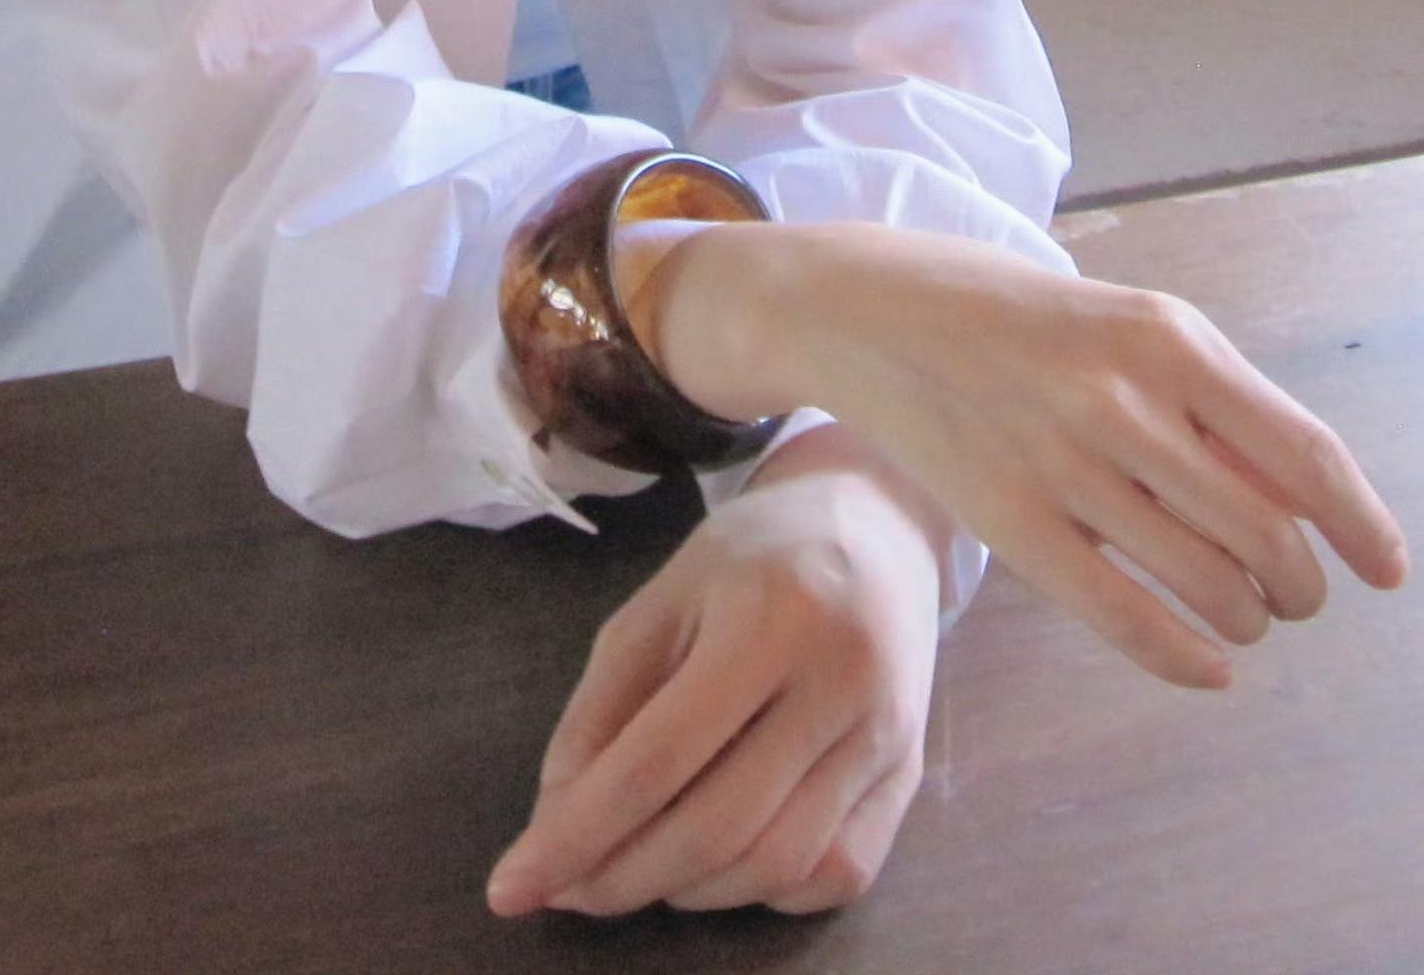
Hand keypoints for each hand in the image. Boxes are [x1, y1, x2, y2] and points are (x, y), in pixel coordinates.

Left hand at [483, 428, 946, 918]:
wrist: (876, 531)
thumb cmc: (751, 561)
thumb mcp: (658, 603)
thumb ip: (602, 707)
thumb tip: (557, 819)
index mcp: (767, 620)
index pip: (657, 759)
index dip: (577, 834)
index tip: (511, 888)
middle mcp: (841, 682)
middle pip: (718, 827)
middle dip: (624, 877)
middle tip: (568, 892)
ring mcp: (888, 735)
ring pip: (778, 865)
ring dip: (688, 892)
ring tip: (635, 871)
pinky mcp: (911, 775)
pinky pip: (836, 874)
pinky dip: (764, 893)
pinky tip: (719, 866)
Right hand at [625, 220, 1409, 692]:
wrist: (872, 309)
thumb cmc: (1023, 318)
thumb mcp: (1130, 322)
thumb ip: (1216, 402)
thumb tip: (1310, 502)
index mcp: (1169, 338)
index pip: (1306, 454)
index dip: (1363, 524)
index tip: (1389, 569)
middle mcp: (1123, 400)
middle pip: (1267, 535)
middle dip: (1302, 584)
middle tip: (1295, 594)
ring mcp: (1062, 464)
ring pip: (1207, 584)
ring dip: (1247, 618)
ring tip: (1243, 614)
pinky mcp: (1008, 522)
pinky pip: (1123, 617)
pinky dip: (1184, 656)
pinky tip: (1207, 664)